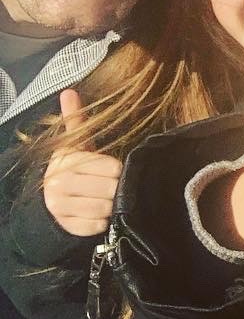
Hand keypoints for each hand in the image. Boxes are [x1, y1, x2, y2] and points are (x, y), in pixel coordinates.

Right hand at [42, 90, 120, 237]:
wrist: (51, 201)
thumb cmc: (74, 169)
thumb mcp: (76, 145)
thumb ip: (76, 120)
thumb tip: (69, 91)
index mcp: (66, 161)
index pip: (113, 168)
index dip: (117, 171)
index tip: (111, 171)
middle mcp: (59, 183)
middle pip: (111, 189)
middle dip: (115, 189)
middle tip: (109, 187)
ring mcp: (60, 207)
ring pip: (105, 208)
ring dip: (110, 207)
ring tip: (103, 200)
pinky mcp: (66, 226)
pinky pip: (97, 225)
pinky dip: (102, 222)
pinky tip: (96, 214)